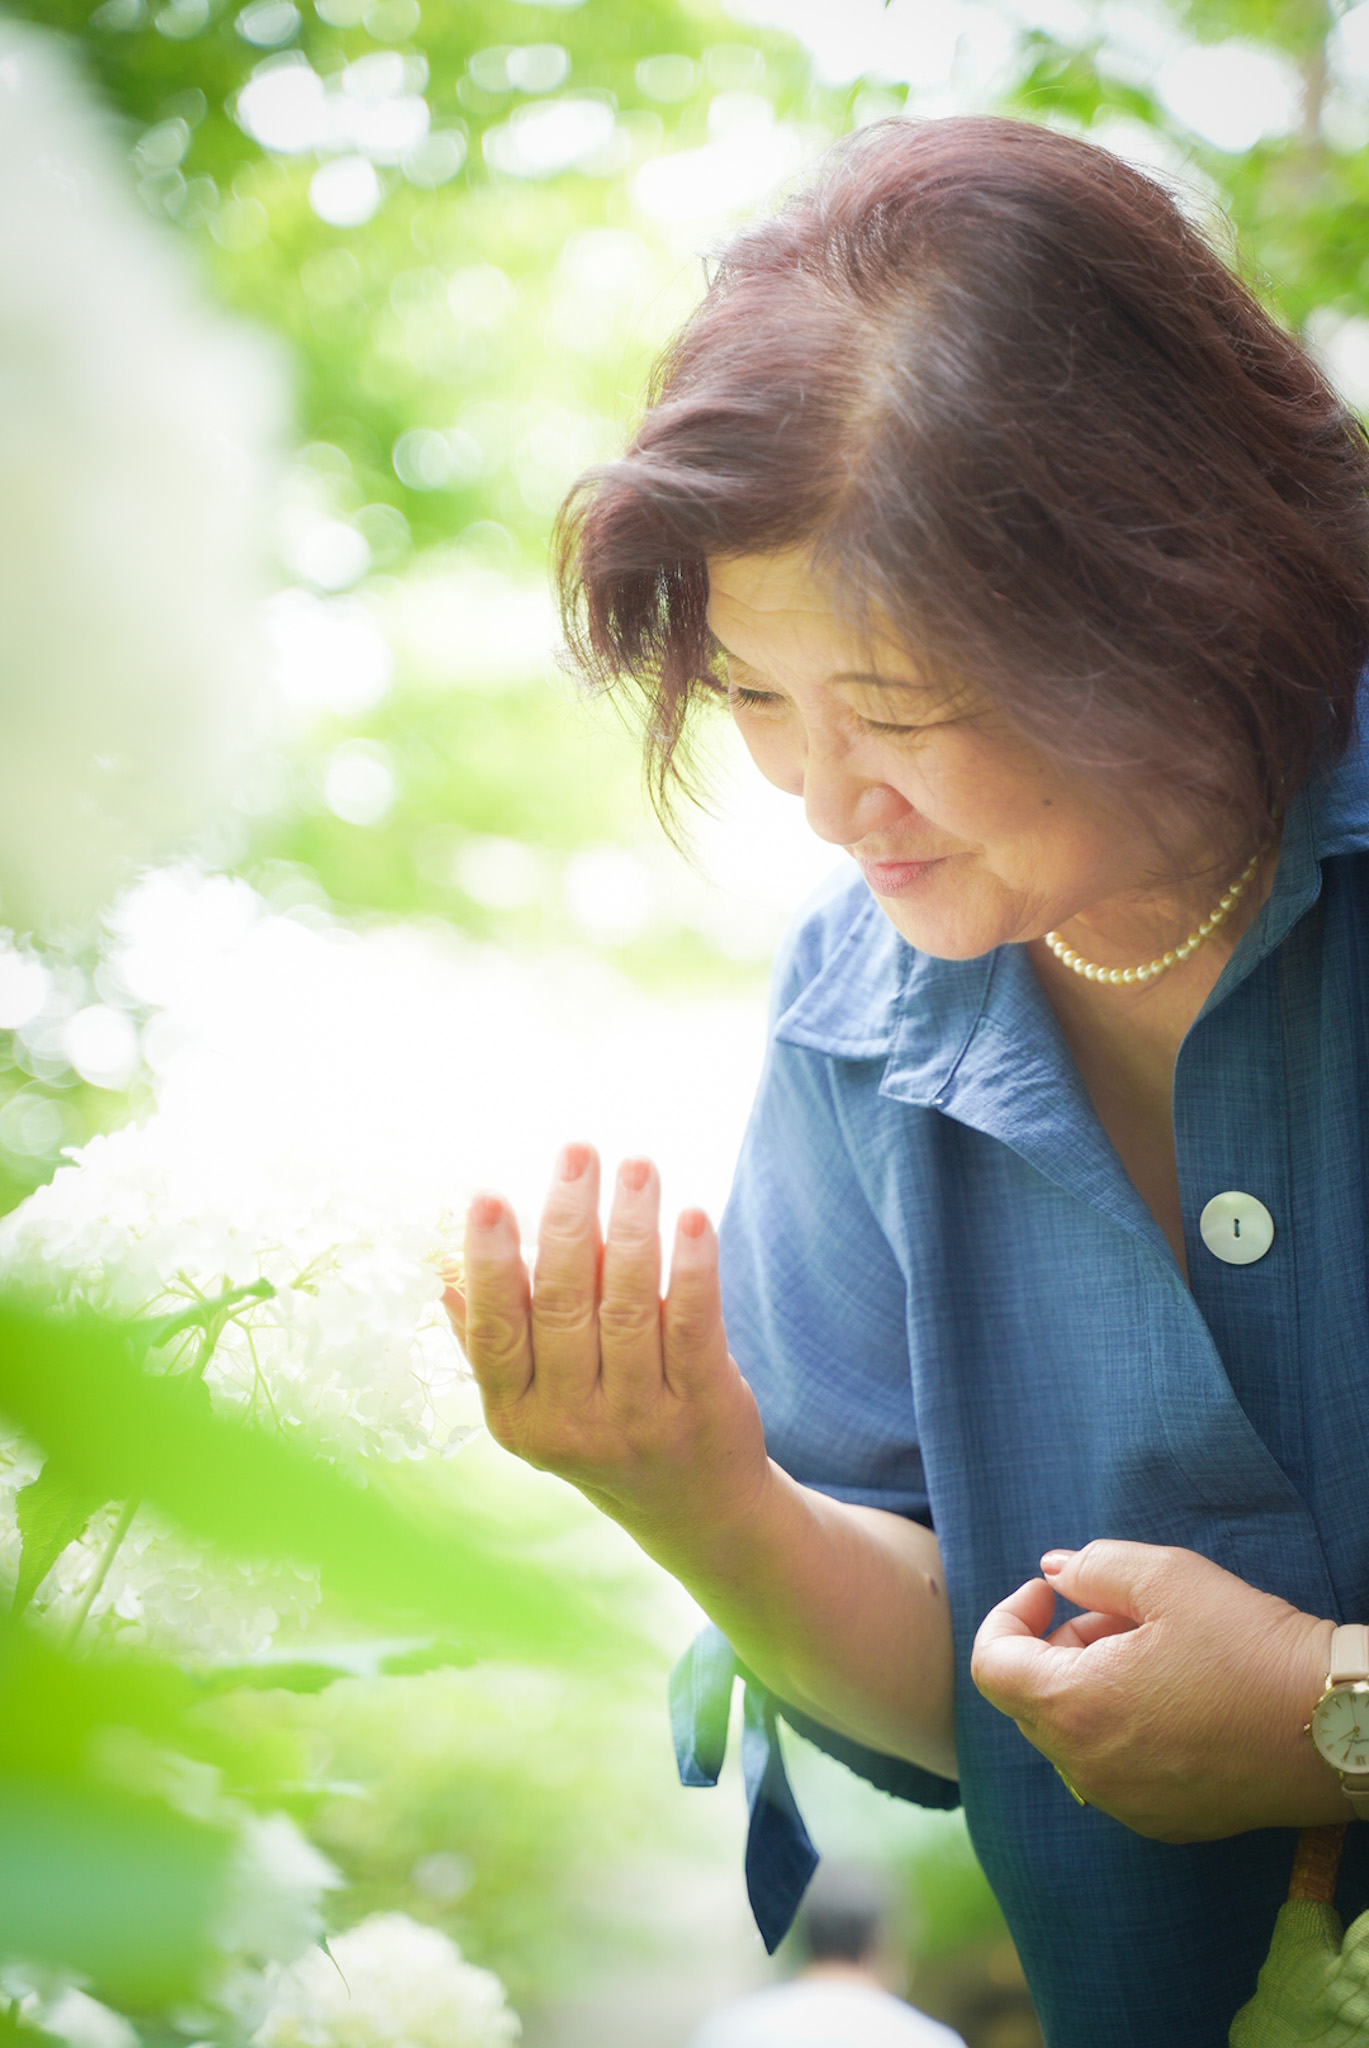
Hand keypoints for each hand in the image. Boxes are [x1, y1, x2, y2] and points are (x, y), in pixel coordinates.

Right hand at [443, 1144, 770, 1569]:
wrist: (694, 1509)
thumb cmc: (602, 1433)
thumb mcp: (535, 1404)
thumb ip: (491, 1342)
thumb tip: (443, 1272)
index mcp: (516, 1418)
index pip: (495, 1332)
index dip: (489, 1263)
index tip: (489, 1196)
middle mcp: (571, 1424)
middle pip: (562, 1306)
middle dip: (567, 1220)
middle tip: (577, 1153)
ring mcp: (638, 1419)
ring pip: (626, 1305)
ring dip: (632, 1226)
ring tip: (637, 1166)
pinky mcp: (701, 1406)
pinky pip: (691, 1323)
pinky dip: (691, 1267)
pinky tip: (691, 1217)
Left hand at [970, 1540, 1340, 1839]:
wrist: (1335, 1728)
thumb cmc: (1250, 1647)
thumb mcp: (1168, 1578)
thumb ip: (1093, 1566)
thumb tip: (1052, 1571)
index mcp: (1073, 1708)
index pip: (993, 1664)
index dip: (1009, 1615)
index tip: (1049, 1591)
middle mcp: (1087, 1769)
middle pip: (1030, 1699)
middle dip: (1056, 1646)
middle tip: (1115, 1613)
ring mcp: (1124, 1803)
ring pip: (1070, 1734)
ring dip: (1088, 1684)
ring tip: (1152, 1649)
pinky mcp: (1163, 1821)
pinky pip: (1111, 1768)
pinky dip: (1119, 1727)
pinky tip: (1174, 1697)